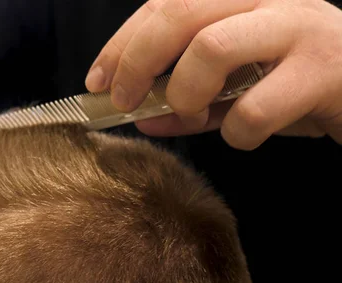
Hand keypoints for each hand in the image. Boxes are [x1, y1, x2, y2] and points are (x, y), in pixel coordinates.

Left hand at [86, 0, 341, 149]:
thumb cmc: (300, 83)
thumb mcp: (236, 87)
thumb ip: (189, 98)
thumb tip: (141, 117)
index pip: (164, 5)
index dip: (122, 44)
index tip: (97, 82)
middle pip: (179, 14)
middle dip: (136, 61)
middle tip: (124, 101)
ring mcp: (298, 27)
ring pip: (212, 46)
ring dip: (185, 93)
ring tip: (190, 116)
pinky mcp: (325, 70)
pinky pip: (255, 107)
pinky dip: (236, 133)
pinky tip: (244, 135)